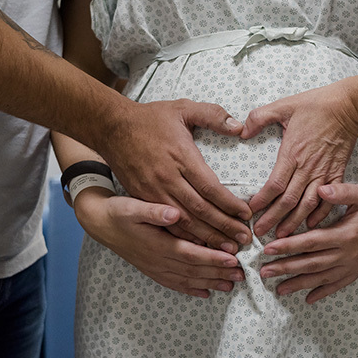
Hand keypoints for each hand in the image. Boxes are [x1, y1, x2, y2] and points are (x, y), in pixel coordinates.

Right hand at [74, 189, 245, 298]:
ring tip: (232, 285)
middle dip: (219, 273)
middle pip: (194, 271)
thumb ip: (154, 211)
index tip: (233, 258)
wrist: (100, 224)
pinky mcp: (152, 270)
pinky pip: (175, 284)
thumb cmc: (118, 212)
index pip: (190, 254)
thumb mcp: (132, 206)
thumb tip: (173, 213)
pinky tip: (206, 294)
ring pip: (187, 280)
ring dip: (210, 282)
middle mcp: (158, 260)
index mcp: (157, 244)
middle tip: (242, 274)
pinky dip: (192, 290)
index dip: (212, 258)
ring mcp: (155, 268)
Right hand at [100, 98, 252, 252]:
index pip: (210, 187)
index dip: (230, 204)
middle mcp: (167, 178)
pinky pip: (166, 223)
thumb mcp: (183, 108)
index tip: (246, 215)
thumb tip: (239, 127)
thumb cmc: (149, 118)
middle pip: (200, 210)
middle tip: (244, 240)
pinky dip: (184, 236)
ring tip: (227, 249)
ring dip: (207, 237)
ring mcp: (153, 191)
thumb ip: (212, 115)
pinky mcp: (142, 198)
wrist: (111, 127)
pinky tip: (199, 245)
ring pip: (184, 221)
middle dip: (224, 227)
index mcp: (181, 157)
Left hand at [241, 81, 357, 237]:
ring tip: (282, 237)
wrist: (349, 105)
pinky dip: (320, 215)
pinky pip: (329, 200)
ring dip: (294, 222)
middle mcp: (308, 167)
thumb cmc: (316, 104)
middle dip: (273, 219)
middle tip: (260, 234)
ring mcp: (324, 173)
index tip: (250, 212)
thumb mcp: (283, 105)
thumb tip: (241, 132)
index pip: (274, 184)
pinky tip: (311, 226)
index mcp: (292, 153)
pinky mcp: (337, 174)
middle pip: (288, 201)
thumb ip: (259, 117)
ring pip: (307, 204)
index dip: (262, 201)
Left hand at [257, 182, 357, 303]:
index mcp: (346, 234)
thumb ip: (341, 191)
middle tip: (264, 273)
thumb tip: (321, 189)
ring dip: (299, 284)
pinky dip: (323, 292)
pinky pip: (339, 284)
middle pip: (312, 264)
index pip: (311, 242)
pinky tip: (308, 299)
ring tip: (279, 289)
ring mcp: (354, 264)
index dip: (289, 246)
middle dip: (286, 269)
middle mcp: (348, 253)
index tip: (268, 249)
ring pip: (322, 278)